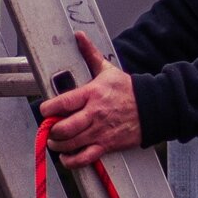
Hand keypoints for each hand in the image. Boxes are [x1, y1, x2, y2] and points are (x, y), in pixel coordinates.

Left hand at [40, 32, 140, 168]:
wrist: (153, 108)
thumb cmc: (128, 91)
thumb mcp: (108, 70)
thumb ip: (90, 54)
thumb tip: (80, 36)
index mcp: (92, 94)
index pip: (62, 103)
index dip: (47, 109)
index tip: (45, 110)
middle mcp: (94, 114)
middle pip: (63, 128)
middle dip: (51, 130)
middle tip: (50, 128)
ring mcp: (100, 132)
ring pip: (70, 144)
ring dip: (58, 145)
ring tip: (56, 141)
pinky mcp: (107, 145)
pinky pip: (84, 158)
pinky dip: (72, 161)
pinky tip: (67, 157)